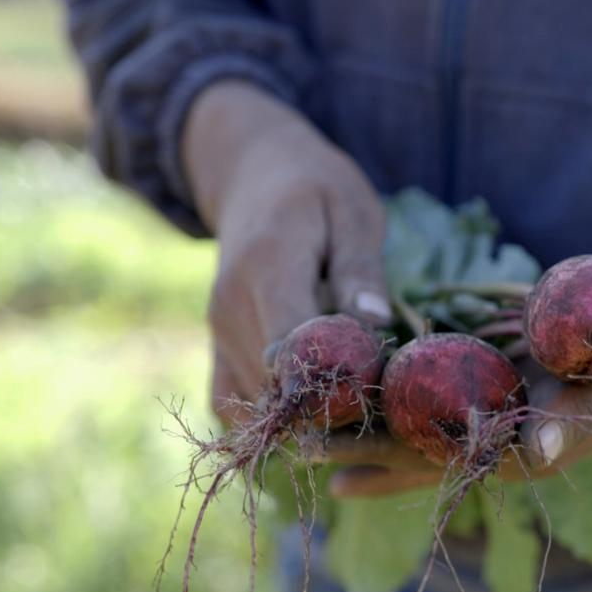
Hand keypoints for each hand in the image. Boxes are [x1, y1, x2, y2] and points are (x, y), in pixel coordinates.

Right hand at [183, 81, 391, 422]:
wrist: (254, 178)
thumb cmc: (317, 192)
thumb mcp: (354, 212)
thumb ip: (361, 268)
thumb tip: (375, 322)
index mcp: (268, 267)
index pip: (291, 344)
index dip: (335, 374)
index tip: (376, 377)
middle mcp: (231, 307)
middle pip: (276, 381)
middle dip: (328, 397)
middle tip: (374, 389)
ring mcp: (218, 332)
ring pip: (258, 401)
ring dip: (303, 409)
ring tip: (346, 385)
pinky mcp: (215, 349)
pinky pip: (231, 404)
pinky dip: (270, 413)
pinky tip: (308, 395)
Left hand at [325, 287, 591, 496]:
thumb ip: (578, 405)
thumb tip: (545, 440)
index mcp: (525, 453)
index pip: (447, 466)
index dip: (393, 469)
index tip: (340, 473)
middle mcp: (497, 446)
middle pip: (416, 453)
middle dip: (358, 451)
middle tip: (296, 447)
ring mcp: (486, 420)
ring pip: (414, 432)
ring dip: (361, 433)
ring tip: (300, 437)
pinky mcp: (480, 389)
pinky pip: (426, 403)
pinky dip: (387, 404)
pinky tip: (347, 403)